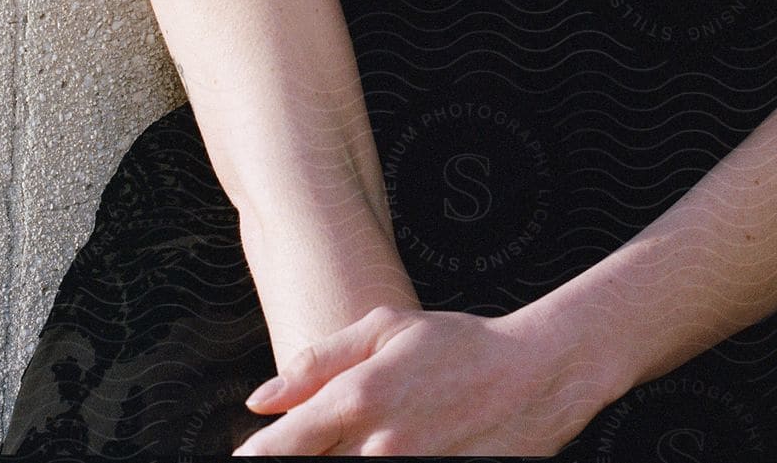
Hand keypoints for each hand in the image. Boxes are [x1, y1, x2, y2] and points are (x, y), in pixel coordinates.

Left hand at [230, 302, 604, 456]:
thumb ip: (318, 361)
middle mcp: (379, 445)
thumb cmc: (455, 344)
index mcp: (360, 396)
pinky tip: (371, 457)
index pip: (282, 447)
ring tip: (347, 446)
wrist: (532, 376)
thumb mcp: (386, 328)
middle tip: (298, 451)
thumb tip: (258, 399)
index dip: (256, 457)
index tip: (245, 459)